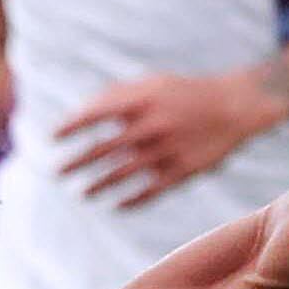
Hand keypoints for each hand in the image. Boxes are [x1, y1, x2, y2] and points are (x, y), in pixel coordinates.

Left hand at [55, 70, 278, 210]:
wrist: (236, 107)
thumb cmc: (185, 93)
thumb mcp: (152, 83)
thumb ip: (116, 95)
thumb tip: (81, 112)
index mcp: (142, 101)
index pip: (94, 115)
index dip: (70, 126)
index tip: (53, 137)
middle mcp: (151, 127)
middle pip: (102, 150)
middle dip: (75, 163)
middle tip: (57, 172)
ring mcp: (167, 151)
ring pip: (122, 175)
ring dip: (97, 186)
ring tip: (82, 193)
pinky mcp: (182, 172)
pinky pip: (149, 192)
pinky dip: (130, 201)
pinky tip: (116, 205)